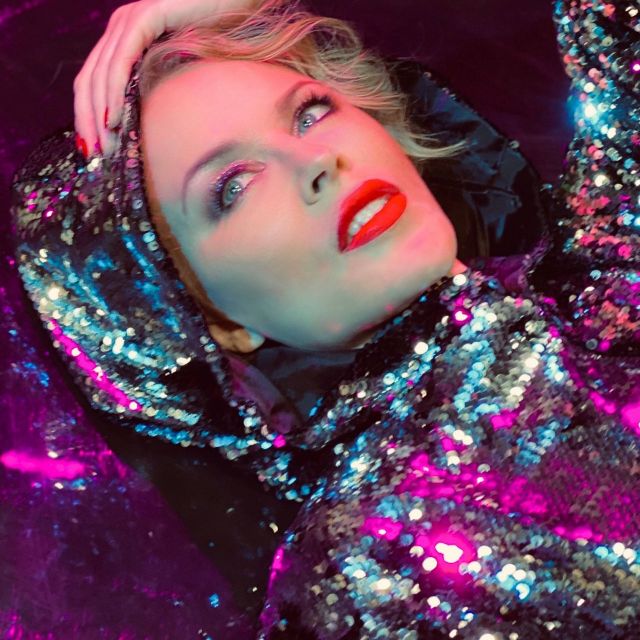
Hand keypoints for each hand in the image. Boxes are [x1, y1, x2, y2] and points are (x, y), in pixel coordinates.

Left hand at [73, 0, 261, 156]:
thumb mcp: (181, 69)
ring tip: (104, 144)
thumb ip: (160, 87)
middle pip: (87, 80)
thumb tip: (149, 129)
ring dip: (98, 114)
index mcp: (123, 38)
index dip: (86, 116)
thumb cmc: (220, 38)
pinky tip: (114, 119)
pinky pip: (121, 62)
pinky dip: (113, 93)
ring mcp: (129, 20)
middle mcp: (119, 26)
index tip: (92, 150)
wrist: (240, 4)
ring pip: (98, 74)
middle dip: (86, 121)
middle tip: (93, 155)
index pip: (92, 82)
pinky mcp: (144, 18)